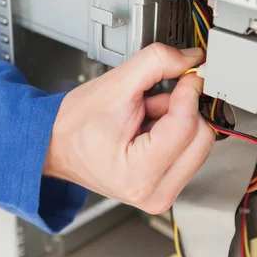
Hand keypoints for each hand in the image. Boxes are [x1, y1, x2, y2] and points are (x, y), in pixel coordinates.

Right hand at [44, 43, 214, 214]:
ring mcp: (160, 196)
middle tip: (152, 103)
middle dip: (181, 111)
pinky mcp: (163, 191)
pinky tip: (147, 132)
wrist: (54, 145)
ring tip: (143, 120)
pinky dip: (174, 136)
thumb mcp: (115, 84)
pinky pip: (189, 154)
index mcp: (139, 174)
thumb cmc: (75, 126)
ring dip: (177, 123)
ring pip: (198, 145)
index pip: (188, 124)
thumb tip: (193, 60)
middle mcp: (155, 194)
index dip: (188, 92)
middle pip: (202, 138)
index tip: (184, 76)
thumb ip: (157, 62)